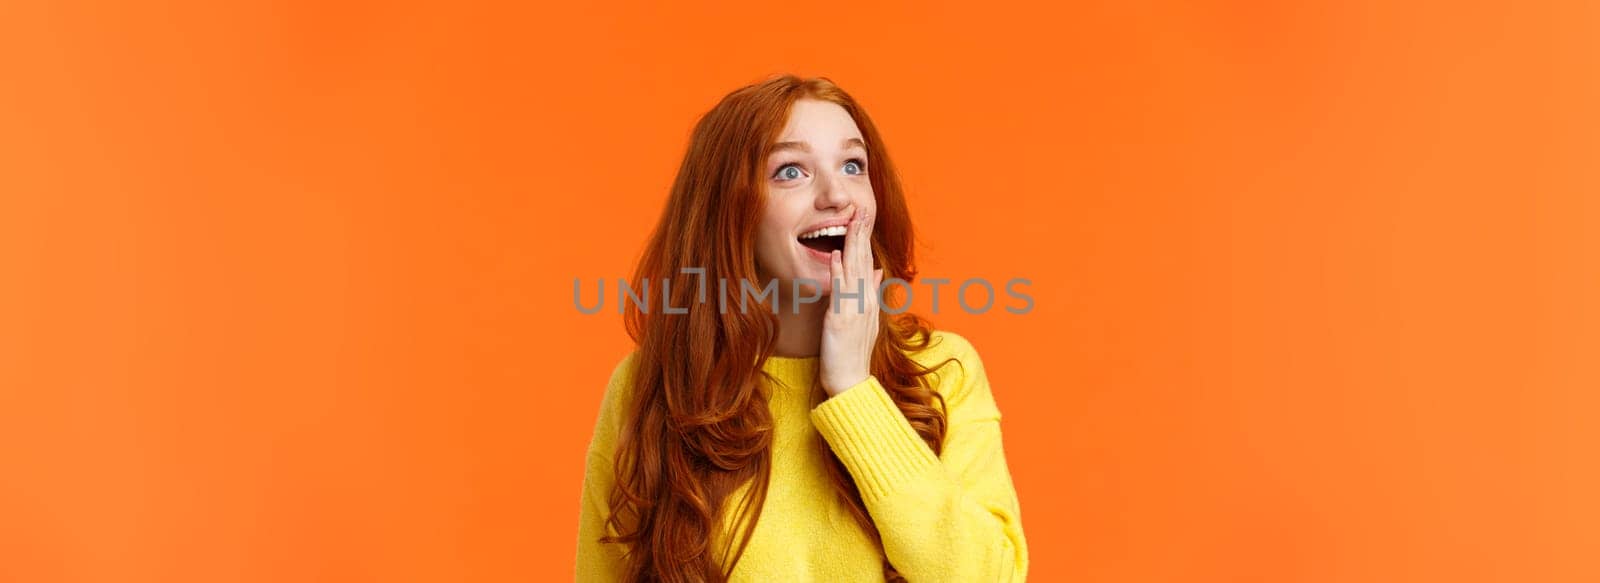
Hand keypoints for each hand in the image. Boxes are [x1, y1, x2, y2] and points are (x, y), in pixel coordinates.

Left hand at [819, 206, 883, 395]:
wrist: (851, 382)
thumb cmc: (853, 353)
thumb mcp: (867, 320)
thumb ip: (872, 294)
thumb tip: (878, 270)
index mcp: (869, 300)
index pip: (869, 262)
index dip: (866, 239)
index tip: (864, 216)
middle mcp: (865, 301)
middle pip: (864, 260)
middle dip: (862, 234)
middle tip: (862, 208)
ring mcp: (854, 310)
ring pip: (854, 270)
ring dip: (852, 245)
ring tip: (852, 221)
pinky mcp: (840, 320)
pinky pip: (840, 292)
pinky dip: (838, 272)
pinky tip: (836, 256)